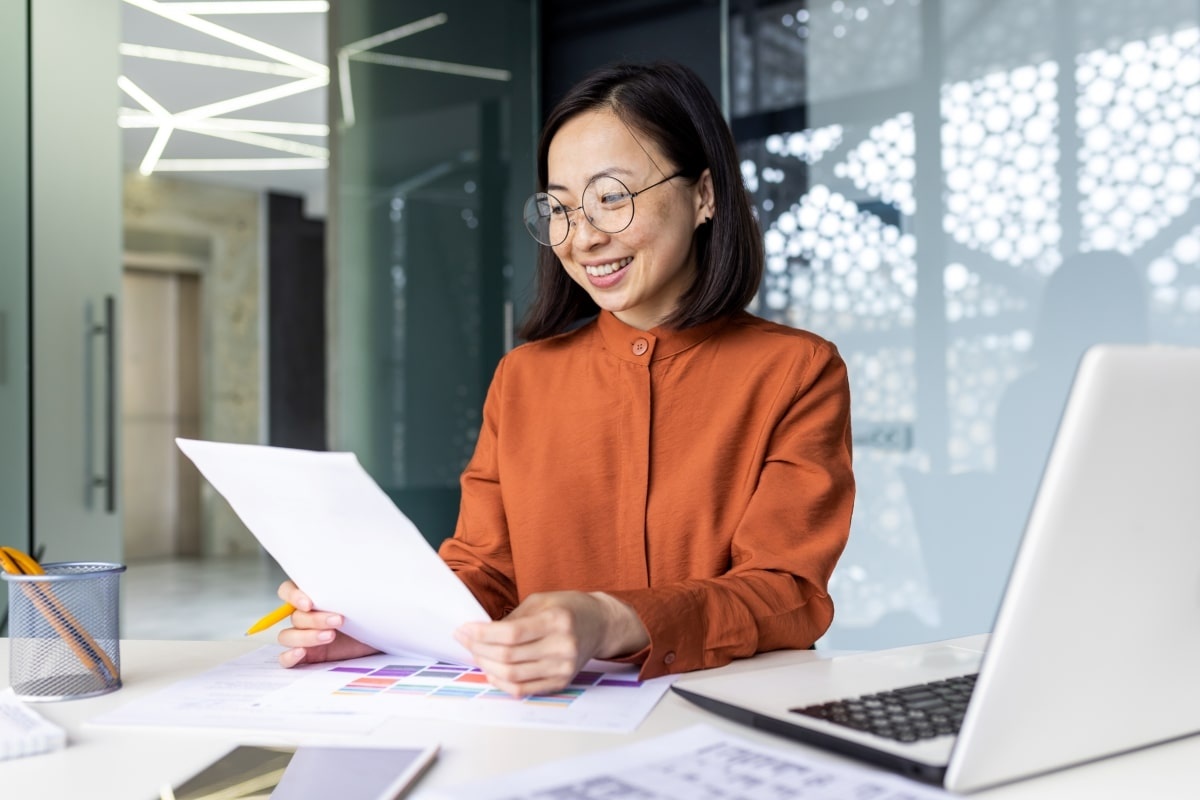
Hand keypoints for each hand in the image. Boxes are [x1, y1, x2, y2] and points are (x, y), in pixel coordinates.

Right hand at [274, 580, 379, 667]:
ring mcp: (304, 636)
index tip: (309, 603)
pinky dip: (288, 656)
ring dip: (306, 636)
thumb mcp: (361, 595)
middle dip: (315, 619)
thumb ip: (348, 585)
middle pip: (294, 616)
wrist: (382, 633)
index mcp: (312, 596)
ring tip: (331, 636)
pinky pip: (285, 659)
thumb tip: (350, 570)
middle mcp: (305, 615)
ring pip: (287, 636)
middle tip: (338, 620)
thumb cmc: (370, 610)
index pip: (287, 591)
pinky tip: (301, 653)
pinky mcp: (308, 655)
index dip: (293, 596)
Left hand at [453, 591, 648, 696]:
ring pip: (513, 677)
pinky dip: (502, 683)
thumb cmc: (568, 608)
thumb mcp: (540, 601)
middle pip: (509, 657)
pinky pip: (523, 690)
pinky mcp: (561, 683)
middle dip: (479, 649)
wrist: (600, 624)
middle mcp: (563, 647)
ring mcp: (563, 668)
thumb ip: (513, 619)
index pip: (511, 634)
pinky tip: (492, 671)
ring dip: (487, 667)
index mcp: (557, 621)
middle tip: (465, 640)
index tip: (464, 629)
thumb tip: (480, 634)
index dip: (482, 634)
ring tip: (476, 654)